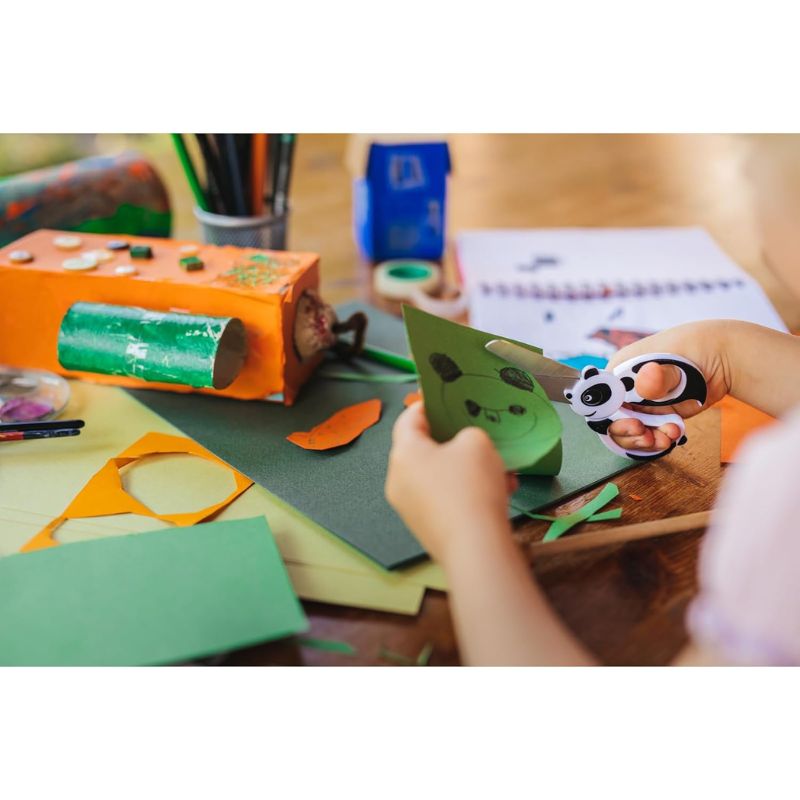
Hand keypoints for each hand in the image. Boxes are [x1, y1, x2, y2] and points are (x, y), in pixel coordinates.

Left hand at [385, 402, 516, 564]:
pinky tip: (501, 492)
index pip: (408, 419)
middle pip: (424, 450)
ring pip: (440, 477)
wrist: (475, 548)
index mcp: (403, 453)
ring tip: (501, 470)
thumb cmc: (471, 486)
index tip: (446, 400)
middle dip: (455, 443)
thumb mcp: (477, 443)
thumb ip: (468, 434)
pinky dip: (469, 493)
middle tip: (478, 436)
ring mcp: (410, 508)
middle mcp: (398, 480)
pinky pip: (447, 499)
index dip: (428, 405)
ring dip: (469, 470)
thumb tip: (464, 447)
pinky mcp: (427, 528)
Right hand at [607, 320, 731, 451]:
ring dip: (645, 439)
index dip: (611, 416)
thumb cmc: (694, 350)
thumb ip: (660, 376)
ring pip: (630, 430)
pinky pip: (648, 433)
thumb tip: (645, 381)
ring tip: (666, 438)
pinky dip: (658, 439)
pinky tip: (674, 434)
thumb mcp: (677, 363)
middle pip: (612, 419)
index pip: (602, 398)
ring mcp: (641, 403)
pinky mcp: (655, 416)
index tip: (632, 424)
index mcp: (621, 370)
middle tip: (647, 436)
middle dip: (628, 433)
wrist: (721, 359)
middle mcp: (626, 389)